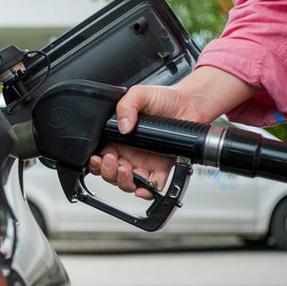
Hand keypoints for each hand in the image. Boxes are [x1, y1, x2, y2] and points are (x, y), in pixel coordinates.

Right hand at [89, 67, 257, 198]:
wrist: (190, 103)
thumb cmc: (165, 98)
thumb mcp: (139, 94)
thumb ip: (125, 106)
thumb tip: (123, 126)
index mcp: (119, 137)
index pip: (100, 154)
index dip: (96, 161)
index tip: (98, 158)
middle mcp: (129, 152)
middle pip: (110, 172)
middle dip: (107, 172)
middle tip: (112, 162)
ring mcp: (144, 162)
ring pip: (127, 182)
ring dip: (123, 182)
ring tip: (126, 171)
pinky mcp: (161, 168)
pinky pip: (152, 186)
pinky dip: (147, 191)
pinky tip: (144, 187)